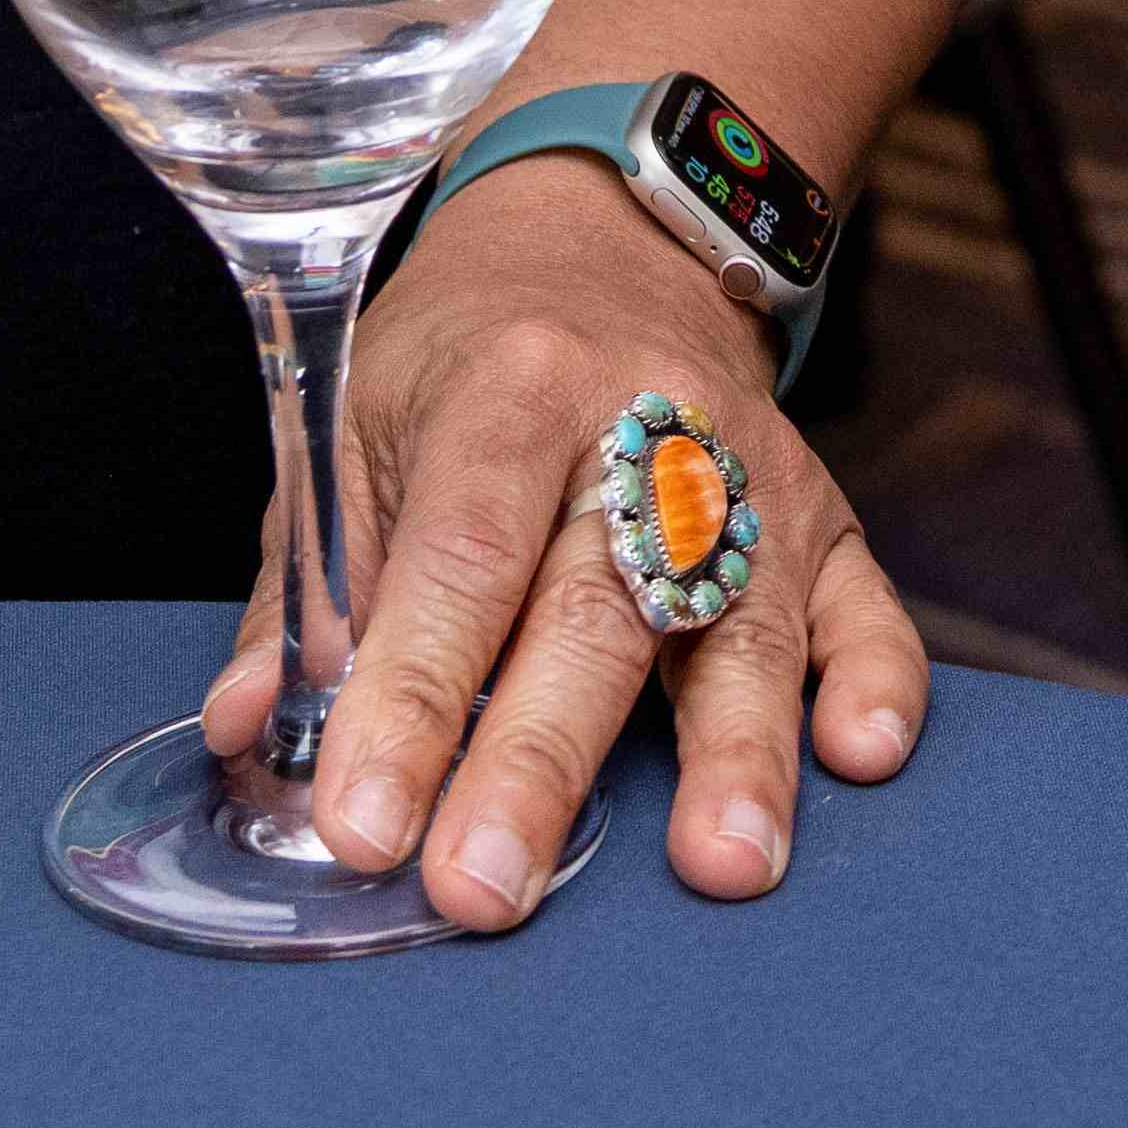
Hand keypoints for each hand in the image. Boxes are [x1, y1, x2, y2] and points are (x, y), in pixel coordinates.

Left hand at [223, 166, 925, 923]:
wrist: (607, 237)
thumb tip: (253, 732)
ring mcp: (750, 471)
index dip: (406, 697)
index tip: (361, 827)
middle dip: (538, 762)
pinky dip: (874, 680)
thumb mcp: (353, 425)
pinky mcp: (826, 516)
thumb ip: (311, 588)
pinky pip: (866, 602)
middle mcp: (643, 422)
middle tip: (484, 890)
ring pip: (743, 620)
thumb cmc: (462, 356)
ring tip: (718, 868)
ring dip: (734, 750)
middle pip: (593, 609)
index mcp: (506, 389)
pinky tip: (858, 757)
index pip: (456, 560)